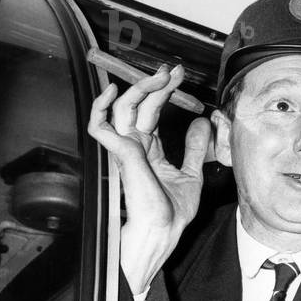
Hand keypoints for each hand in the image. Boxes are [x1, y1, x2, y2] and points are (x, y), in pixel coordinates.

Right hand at [88, 64, 210, 292]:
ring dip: (138, 87)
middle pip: (138, 105)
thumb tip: (202, 123)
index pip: (152, 112)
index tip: (178, 76)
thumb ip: (195, 148)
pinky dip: (99, 107)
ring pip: (121, 108)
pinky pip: (99, 126)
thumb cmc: (171, 213)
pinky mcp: (121, 155)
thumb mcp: (192, 174)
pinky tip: (113, 92)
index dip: (163, 91)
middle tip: (172, 70)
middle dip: (154, 83)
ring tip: (158, 75)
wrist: (162, 231)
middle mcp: (134, 147)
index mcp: (148, 150)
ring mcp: (125, 150)